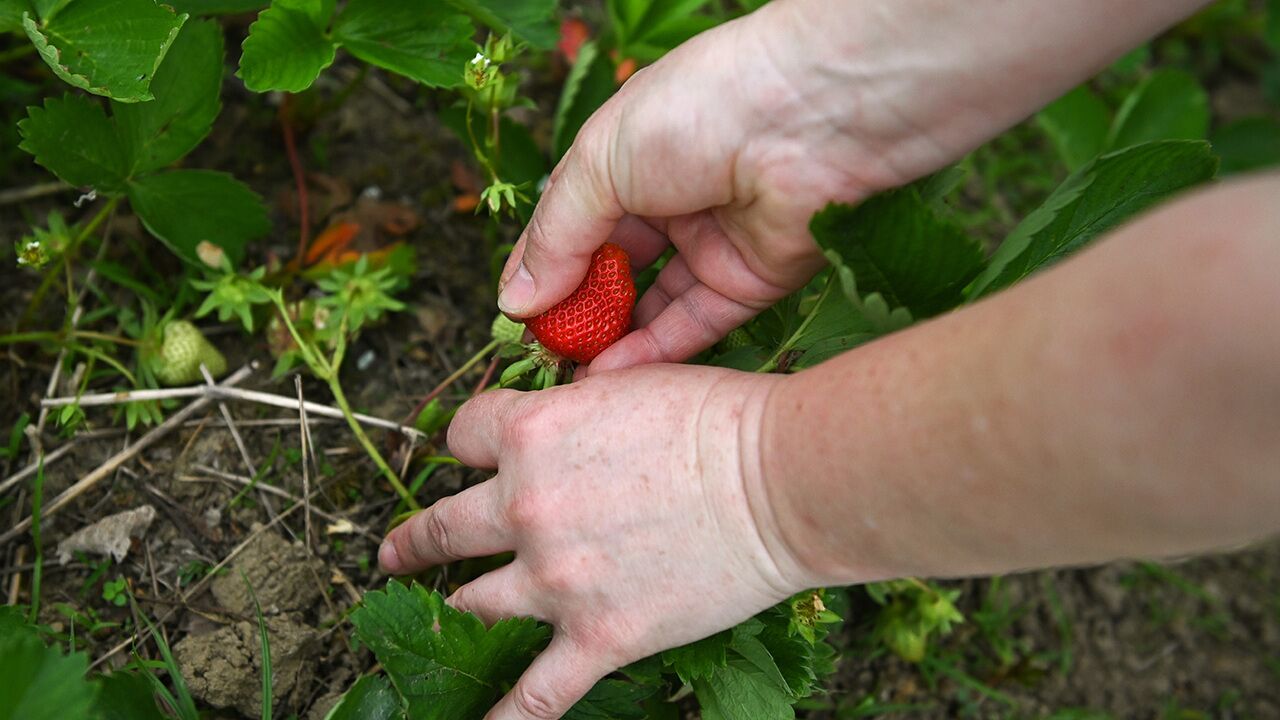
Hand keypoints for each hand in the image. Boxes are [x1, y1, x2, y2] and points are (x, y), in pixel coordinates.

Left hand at [378, 365, 812, 718]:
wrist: (780, 481)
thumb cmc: (722, 419)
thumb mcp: (632, 383)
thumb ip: (577, 407)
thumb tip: (562, 414)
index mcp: (531, 433)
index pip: (461, 436)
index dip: (464, 443)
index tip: (468, 454)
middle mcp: (527, 504)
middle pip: (444, 524)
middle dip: (416, 539)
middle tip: (396, 552)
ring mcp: (556, 577)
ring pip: (475, 603)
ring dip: (454, 606)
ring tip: (442, 613)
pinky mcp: (598, 636)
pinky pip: (535, 694)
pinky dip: (501, 717)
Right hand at [494, 3, 906, 374]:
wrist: (810, 116)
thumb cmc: (697, 112)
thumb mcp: (600, 164)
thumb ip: (557, 236)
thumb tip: (515, 299)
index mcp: (630, 158)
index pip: (574, 222)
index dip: (543, 268)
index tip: (514, 316)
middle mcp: (672, 199)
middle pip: (613, 268)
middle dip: (578, 311)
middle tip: (543, 353)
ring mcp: (713, 241)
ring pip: (655, 303)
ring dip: (613, 339)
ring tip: (571, 374)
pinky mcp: (753, 279)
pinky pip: (698, 323)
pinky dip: (656, 350)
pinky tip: (612, 374)